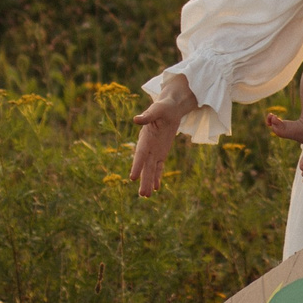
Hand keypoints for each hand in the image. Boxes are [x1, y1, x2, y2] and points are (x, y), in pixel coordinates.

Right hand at [129, 79, 192, 197]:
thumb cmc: (163, 107)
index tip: (132, 178)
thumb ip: (147, 116)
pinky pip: (158, 167)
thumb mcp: (157, 109)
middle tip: (142, 195)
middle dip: (144, 180)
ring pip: (151, 169)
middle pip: (145, 166)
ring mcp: (154, 151)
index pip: (140, 155)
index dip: (137, 166)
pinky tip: (156, 188)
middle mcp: (148, 147)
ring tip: (146, 196)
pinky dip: (157, 177)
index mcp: (145, 138)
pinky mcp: (161, 153)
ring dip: (149, 182)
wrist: (170, 108)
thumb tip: (136, 119)